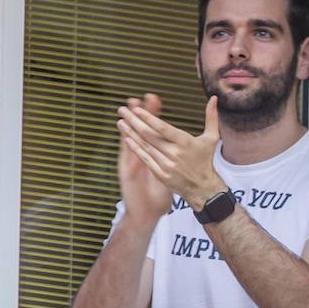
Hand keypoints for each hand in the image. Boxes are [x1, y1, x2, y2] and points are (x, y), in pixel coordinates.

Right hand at [116, 94, 171, 222]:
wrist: (148, 210)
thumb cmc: (159, 192)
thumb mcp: (168, 172)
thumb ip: (175, 156)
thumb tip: (185, 144)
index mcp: (154, 153)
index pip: (154, 128)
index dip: (152, 114)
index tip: (153, 98)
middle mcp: (142, 154)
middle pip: (142, 129)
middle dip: (141, 114)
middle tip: (139, 97)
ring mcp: (133, 161)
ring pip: (132, 138)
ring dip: (130, 123)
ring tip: (127, 107)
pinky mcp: (127, 170)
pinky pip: (128, 154)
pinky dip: (126, 142)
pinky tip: (123, 131)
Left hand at [117, 95, 225, 209]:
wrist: (203, 188)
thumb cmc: (205, 160)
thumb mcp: (211, 138)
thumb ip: (211, 117)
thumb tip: (214, 98)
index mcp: (185, 142)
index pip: (162, 127)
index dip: (148, 118)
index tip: (136, 109)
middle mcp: (174, 153)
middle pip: (149, 135)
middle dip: (133, 121)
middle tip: (122, 110)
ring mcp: (166, 164)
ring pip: (145, 145)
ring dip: (130, 133)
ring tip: (121, 122)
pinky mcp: (160, 174)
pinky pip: (145, 159)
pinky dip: (135, 149)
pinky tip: (127, 139)